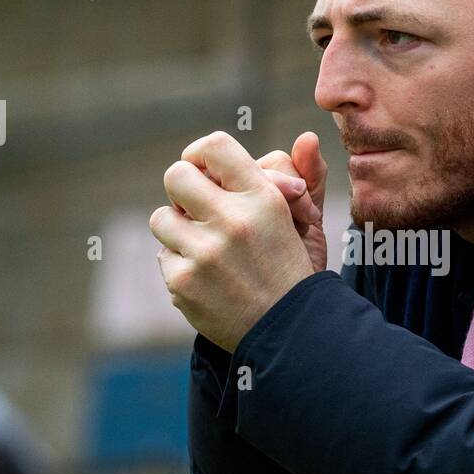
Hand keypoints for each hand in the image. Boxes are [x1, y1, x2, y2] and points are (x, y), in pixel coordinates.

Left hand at [151, 132, 314, 352]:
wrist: (291, 335)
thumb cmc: (297, 272)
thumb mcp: (310, 224)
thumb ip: (307, 178)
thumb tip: (306, 138)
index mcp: (263, 199)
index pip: (213, 147)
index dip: (201, 155)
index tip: (206, 170)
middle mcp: (232, 221)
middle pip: (176, 176)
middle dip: (184, 189)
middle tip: (199, 207)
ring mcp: (204, 253)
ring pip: (162, 218)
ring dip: (179, 230)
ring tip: (207, 247)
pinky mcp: (183, 282)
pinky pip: (163, 256)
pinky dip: (181, 265)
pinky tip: (208, 279)